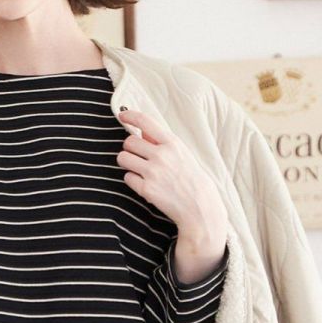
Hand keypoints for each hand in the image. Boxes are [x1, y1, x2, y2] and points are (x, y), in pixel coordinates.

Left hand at [115, 107, 227, 279]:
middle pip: (129, 142)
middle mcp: (161, 155)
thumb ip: (161, 142)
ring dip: (126, 162)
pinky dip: (132, 180)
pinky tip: (144, 184)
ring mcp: (153, 172)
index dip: (130, 116)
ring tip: (137, 169)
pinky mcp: (146, 189)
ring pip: (123, 158)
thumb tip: (141, 132)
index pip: (145, 121)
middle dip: (130, 148)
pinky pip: (127, 178)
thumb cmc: (190, 178)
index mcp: (171, 142)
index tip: (122, 116)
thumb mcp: (182, 154)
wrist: (199, 206)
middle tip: (137, 156)